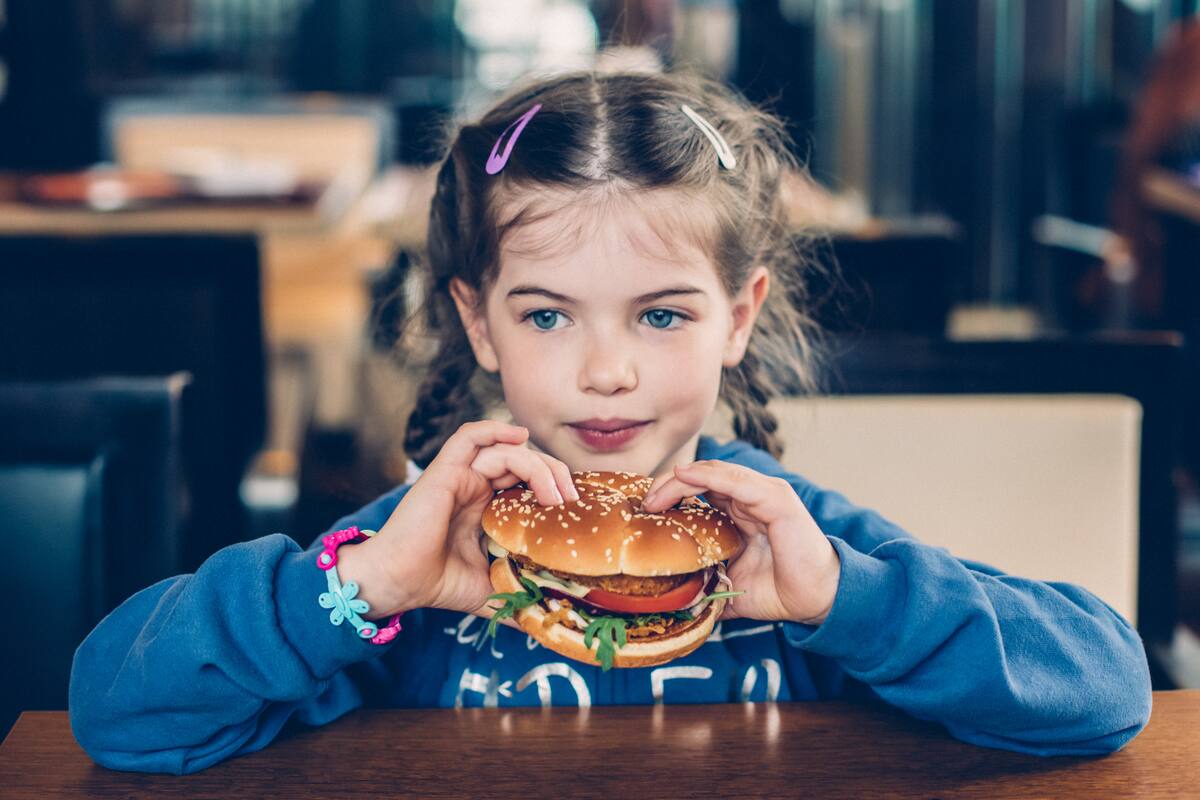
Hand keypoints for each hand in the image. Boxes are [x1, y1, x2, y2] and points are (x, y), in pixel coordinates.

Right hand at [337, 421, 578, 627]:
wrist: (398, 583)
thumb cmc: (439, 584)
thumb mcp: (493, 588)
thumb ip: (520, 594)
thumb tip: (553, 618)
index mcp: (489, 506)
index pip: (532, 481)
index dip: (558, 488)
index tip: (580, 510)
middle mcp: (478, 486)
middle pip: (528, 462)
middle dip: (557, 475)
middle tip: (574, 503)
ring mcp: (462, 475)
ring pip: (509, 451)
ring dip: (539, 467)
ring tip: (556, 497)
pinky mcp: (446, 470)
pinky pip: (471, 436)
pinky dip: (496, 430)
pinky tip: (521, 437)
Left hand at [641, 461, 839, 624]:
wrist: (816, 600)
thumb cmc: (777, 592)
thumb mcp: (728, 588)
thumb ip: (703, 587)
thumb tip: (669, 604)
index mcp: (739, 512)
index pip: (697, 491)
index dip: (668, 496)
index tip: (642, 514)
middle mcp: (751, 497)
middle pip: (700, 478)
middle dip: (666, 487)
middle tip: (643, 505)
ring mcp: (764, 494)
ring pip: (714, 474)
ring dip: (678, 481)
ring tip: (654, 496)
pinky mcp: (776, 498)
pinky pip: (735, 480)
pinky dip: (706, 475)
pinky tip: (683, 476)